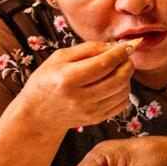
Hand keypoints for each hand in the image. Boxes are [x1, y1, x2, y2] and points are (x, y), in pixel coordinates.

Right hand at [18, 41, 136, 134]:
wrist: (38, 114)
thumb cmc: (47, 80)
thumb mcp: (60, 58)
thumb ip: (88, 48)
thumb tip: (114, 46)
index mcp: (67, 79)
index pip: (104, 64)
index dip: (120, 53)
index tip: (128, 46)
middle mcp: (79, 98)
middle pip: (118, 79)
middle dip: (127, 64)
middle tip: (125, 57)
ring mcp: (89, 111)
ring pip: (123, 91)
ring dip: (127, 77)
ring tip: (118, 70)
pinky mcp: (96, 119)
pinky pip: (121, 104)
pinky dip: (123, 91)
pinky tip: (114, 84)